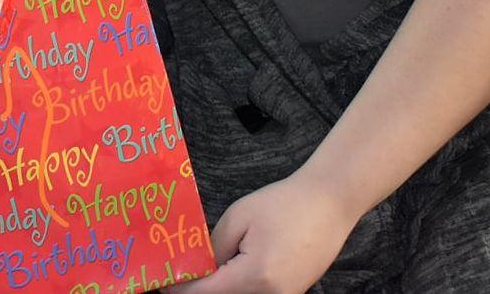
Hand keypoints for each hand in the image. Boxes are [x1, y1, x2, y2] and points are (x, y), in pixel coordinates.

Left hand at [176, 174, 358, 293]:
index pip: (208, 292)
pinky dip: (237, 286)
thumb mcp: (239, 217)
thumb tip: (197, 268)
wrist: (327, 204)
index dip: (182, 289)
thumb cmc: (283, 204)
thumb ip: (215, 246)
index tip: (162, 284)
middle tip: (179, 274)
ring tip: (201, 268)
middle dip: (199, 288)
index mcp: (255, 276)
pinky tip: (225, 269)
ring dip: (219, 287)